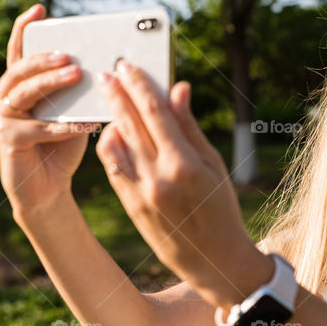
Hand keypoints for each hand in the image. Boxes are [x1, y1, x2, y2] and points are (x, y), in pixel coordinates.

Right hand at [0, 4, 96, 212]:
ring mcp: (1, 118)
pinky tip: (85, 122)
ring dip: (51, 83)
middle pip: (21, 70)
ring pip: (25, 93)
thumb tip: (105, 66)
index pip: (19, 51)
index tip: (39, 9)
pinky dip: (63, 125)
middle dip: (45, 58)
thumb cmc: (62, 146)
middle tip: (69, 54)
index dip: (24, 28)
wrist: (47, 187)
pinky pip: (38, 128)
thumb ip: (76, 90)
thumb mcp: (71, 111)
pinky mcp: (8, 140)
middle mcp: (3, 97)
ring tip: (75, 75)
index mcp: (17, 85)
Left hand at [93, 61, 268, 305]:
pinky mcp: (130, 204)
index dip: (139, 86)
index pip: (155, 114)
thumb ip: (189, 126)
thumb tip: (177, 88)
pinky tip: (114, 132)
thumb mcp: (213, 165)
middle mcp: (158, 177)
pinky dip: (111, 145)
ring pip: (114, 144)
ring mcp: (141, 192)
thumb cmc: (220, 207)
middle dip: (117, 94)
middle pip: (130, 124)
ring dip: (109, 118)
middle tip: (106, 73)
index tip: (128, 66)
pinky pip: (113, 166)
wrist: (212, 259)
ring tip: (109, 100)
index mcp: (184, 164)